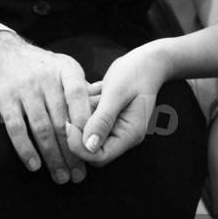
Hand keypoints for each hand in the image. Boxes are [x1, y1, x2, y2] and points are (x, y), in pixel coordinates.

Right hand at [0, 30, 90, 183]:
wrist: (2, 53)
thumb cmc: (42, 66)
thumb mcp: (65, 68)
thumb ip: (81, 90)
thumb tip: (102, 115)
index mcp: (65, 70)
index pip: (78, 96)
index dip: (85, 121)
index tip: (92, 146)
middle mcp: (45, 79)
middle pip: (62, 120)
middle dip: (72, 151)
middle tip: (80, 174)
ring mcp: (24, 89)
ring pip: (41, 128)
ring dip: (52, 156)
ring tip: (61, 176)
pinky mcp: (5, 100)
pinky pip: (16, 128)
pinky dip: (25, 149)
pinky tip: (35, 166)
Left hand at [64, 44, 169, 166]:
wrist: (148, 61)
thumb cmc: (135, 73)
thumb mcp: (116, 93)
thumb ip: (103, 119)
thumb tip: (89, 147)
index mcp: (130, 134)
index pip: (99, 157)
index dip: (79, 146)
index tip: (69, 123)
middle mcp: (124, 137)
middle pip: (91, 148)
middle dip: (80, 127)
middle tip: (80, 102)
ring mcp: (117, 129)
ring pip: (88, 132)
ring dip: (84, 113)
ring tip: (94, 91)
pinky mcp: (110, 120)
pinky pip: (91, 120)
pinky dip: (88, 106)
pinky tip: (96, 90)